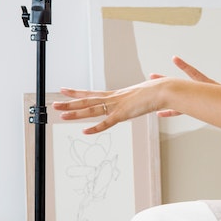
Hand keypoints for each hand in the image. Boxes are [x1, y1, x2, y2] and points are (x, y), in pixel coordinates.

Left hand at [53, 58, 217, 132]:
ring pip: (92, 109)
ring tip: (60, 113)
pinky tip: (84, 131)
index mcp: (117, 95)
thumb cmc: (160, 91)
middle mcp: (114, 98)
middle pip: (87, 101)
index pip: (93, 94)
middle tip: (54, 103)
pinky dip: (96, 128)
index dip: (78, 93)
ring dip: (76, 113)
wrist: (165, 89)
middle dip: (69, 102)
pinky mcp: (123, 114)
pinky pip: (107, 122)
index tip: (65, 90)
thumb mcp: (146, 95)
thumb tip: (148, 94)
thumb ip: (143, 99)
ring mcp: (117, 105)